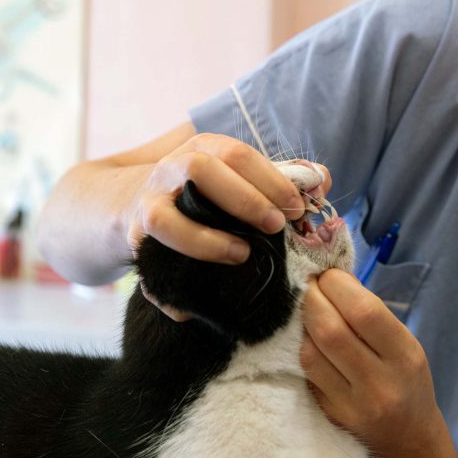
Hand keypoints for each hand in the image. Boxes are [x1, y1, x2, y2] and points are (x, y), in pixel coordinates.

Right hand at [128, 133, 328, 318]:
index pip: (237, 154)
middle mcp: (171, 169)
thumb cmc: (206, 193)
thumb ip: (282, 178)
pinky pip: (148, 265)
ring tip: (241, 256)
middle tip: (276, 227)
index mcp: (204, 149)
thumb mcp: (241, 177)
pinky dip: (168, 291)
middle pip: (200, 170)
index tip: (297, 209)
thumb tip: (322, 180)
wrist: (135, 203)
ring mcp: (149, 203)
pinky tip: (191, 309)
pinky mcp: (135, 239)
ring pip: (164, 218)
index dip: (271, 180)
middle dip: (243, 199)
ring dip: (205, 240)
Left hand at [301, 269, 457, 457]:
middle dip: (313, 298)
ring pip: (311, 353)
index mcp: (405, 356)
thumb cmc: (406, 380)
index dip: (338, 286)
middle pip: (331, 330)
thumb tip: (333, 277)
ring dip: (302, 322)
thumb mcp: (404, 344)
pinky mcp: (330, 414)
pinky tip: (307, 336)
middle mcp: (380, 383)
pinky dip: (303, 347)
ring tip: (306, 307)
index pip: (364, 311)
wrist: (408, 438)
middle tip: (309, 283)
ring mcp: (352, 404)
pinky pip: (307, 373)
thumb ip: (371, 313)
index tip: (328, 274)